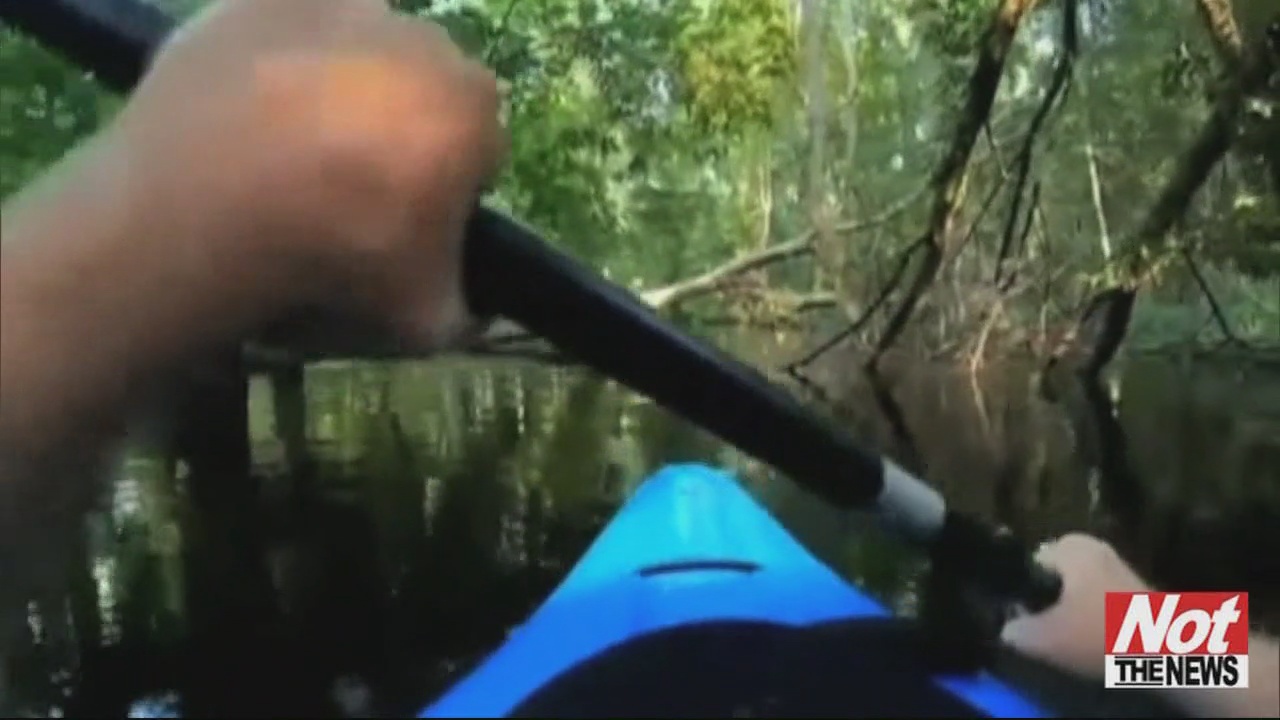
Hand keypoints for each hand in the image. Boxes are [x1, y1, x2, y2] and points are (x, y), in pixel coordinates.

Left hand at [110, 0, 505, 349]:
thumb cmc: (334, 258)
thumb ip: (465, 311)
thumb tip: (474, 309)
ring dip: (345, 91)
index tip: (405, 224)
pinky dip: (284, 60)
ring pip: (362, 52)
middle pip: (426, 91)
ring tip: (291, 152)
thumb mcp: (424, 320)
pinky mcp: (267, 0)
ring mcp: (340, 9)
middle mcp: (422, 41)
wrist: (205, 209)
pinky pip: (293, 27)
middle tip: (349, 190)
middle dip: (402, 131)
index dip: (447, 192)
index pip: (480, 151)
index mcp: (472, 109)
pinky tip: (252, 111)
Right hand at [1001, 533, 1150, 677]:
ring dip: (1070, 613)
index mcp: (1070, 546)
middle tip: (1044, 632)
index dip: (1020, 592)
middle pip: (1053, 577)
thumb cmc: (1101, 633)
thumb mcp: (1045, 638)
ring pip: (1076, 590)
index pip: (1027, 563)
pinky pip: (1099, 601)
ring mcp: (1119, 567)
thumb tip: (1006, 630)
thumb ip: (1016, 631)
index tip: (1023, 619)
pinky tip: (1093, 641)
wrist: (1170, 652)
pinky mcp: (1136, 591)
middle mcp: (1094, 546)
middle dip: (1046, 602)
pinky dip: (1093, 619)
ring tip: (1069, 640)